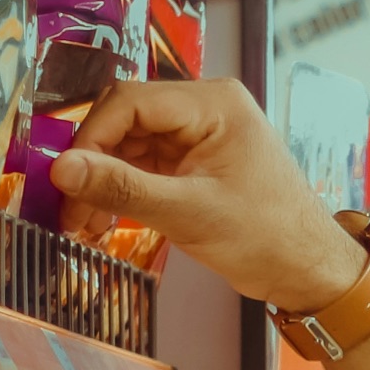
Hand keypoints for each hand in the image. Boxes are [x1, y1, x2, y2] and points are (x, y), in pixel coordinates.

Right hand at [49, 79, 365, 311]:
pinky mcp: (193, 163)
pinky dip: (121, 193)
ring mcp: (197, 135)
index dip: (91, 137)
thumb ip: (123, 189)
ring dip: (102, 183)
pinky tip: (100, 222)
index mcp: (213, 103)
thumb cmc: (267, 236)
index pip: (130, 101)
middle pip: (125, 121)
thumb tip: (62, 169)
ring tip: (80, 225)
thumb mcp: (188, 212)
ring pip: (128, 146)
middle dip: (92, 164)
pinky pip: (143, 167)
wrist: (307, 268)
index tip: (66, 178)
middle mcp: (203, 109)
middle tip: (68, 208)